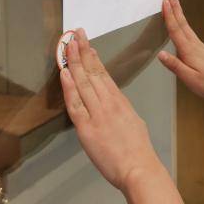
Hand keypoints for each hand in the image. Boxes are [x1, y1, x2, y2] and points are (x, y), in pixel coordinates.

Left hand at [60, 28, 161, 189]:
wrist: (139, 169)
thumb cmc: (138, 150)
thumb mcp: (133, 122)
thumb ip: (120, 110)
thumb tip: (111, 103)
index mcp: (120, 102)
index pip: (103, 74)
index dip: (92, 57)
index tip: (86, 44)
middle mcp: (108, 104)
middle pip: (91, 73)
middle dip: (81, 52)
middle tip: (74, 35)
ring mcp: (97, 115)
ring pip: (83, 83)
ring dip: (73, 63)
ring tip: (67, 46)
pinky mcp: (87, 129)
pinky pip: (75, 105)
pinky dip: (69, 88)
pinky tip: (64, 74)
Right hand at [157, 0, 203, 99]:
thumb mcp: (190, 78)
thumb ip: (175, 66)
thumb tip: (160, 54)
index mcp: (188, 50)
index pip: (176, 29)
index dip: (169, 15)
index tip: (164, 1)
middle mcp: (194, 44)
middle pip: (182, 23)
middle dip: (174, 7)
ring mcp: (199, 46)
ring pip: (186, 25)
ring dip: (179, 13)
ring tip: (174, 2)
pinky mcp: (202, 49)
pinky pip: (189, 31)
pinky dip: (183, 23)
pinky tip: (182, 23)